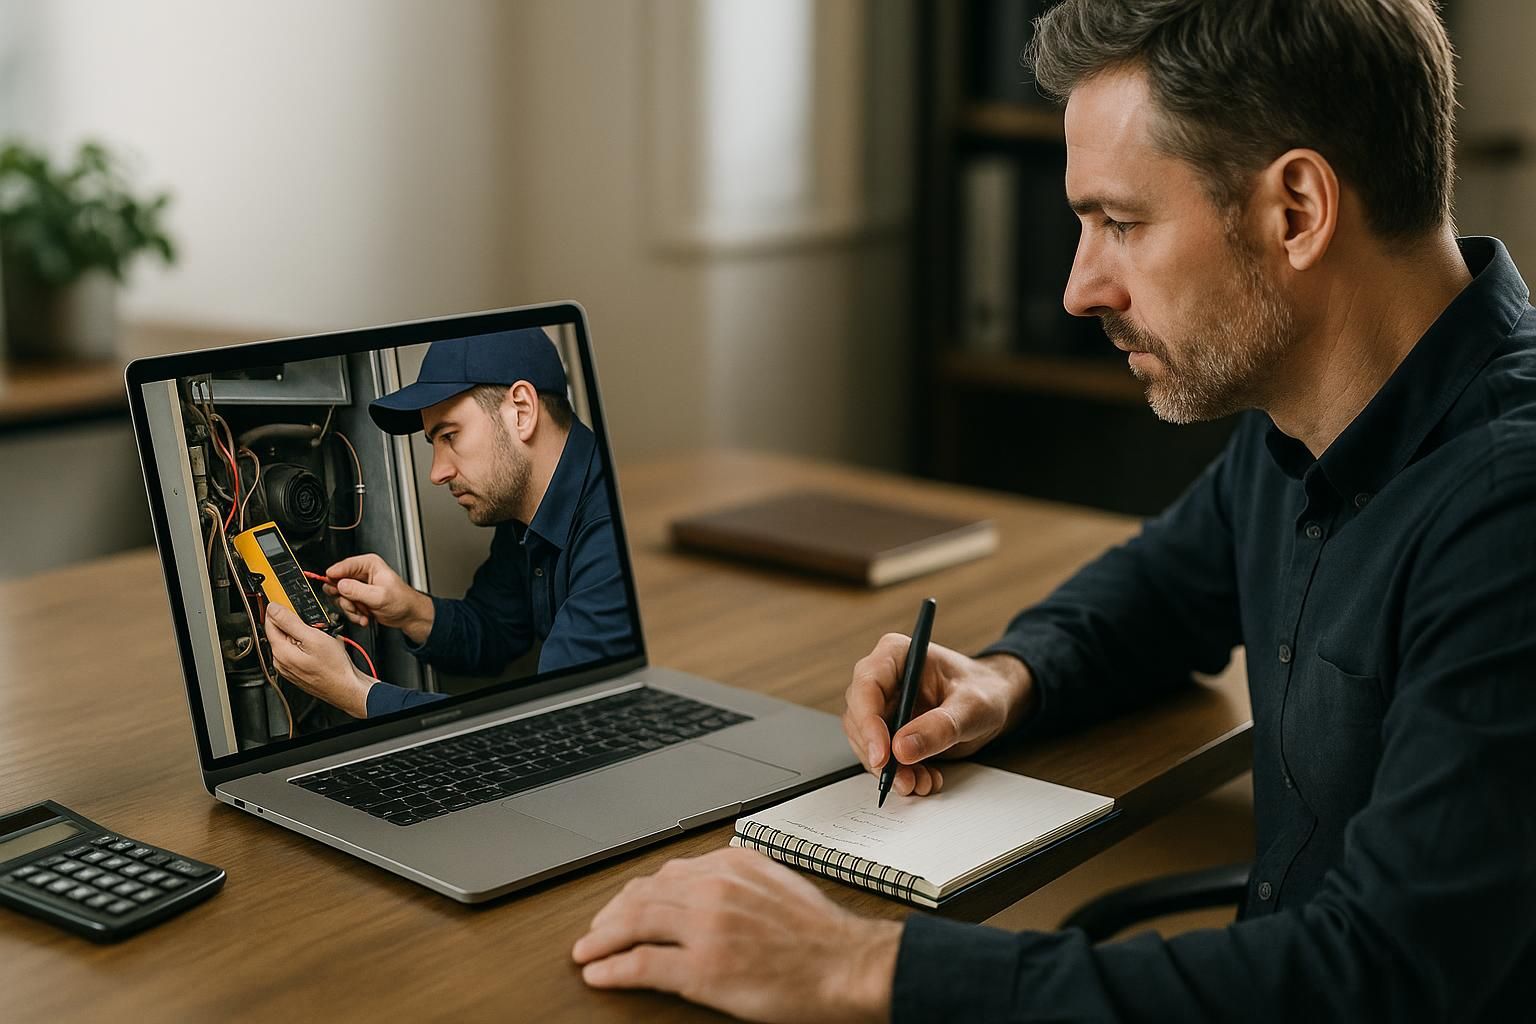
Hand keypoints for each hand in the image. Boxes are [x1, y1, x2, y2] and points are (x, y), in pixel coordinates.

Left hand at [264, 603, 373, 717]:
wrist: (346, 688)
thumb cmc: (335, 668)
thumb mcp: (314, 638)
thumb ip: (290, 622)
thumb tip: (273, 608)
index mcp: (281, 651)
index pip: (269, 622)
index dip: (278, 608)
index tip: (286, 600)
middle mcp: (281, 661)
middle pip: (279, 631)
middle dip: (293, 621)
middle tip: (312, 621)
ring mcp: (288, 667)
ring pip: (289, 640)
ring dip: (301, 633)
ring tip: (319, 635)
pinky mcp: (297, 670)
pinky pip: (296, 650)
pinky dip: (305, 644)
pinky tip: (319, 646)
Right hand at [323, 553, 433, 643]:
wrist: (407, 615)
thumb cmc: (401, 601)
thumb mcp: (379, 596)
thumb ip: (357, 591)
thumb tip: (340, 585)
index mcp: (369, 564)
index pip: (344, 566)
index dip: (334, 576)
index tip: (331, 585)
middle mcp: (361, 573)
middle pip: (338, 582)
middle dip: (344, 598)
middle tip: (353, 604)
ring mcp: (358, 587)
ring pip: (340, 597)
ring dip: (350, 609)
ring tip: (363, 612)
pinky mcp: (357, 599)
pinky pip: (346, 606)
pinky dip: (354, 614)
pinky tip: (364, 617)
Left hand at [572, 847, 900, 1023]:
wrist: (849, 965)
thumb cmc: (820, 935)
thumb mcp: (775, 884)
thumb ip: (737, 880)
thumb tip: (706, 886)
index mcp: (731, 865)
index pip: (666, 873)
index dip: (635, 893)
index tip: (622, 906)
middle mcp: (713, 888)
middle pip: (642, 897)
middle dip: (609, 916)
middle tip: (593, 933)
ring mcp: (706, 928)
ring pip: (634, 924)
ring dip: (601, 940)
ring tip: (585, 953)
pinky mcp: (703, 968)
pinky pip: (642, 963)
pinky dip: (613, 968)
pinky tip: (599, 974)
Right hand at [842, 636, 1035, 797]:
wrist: (995, 702)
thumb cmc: (986, 690)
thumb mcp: (972, 707)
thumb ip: (940, 726)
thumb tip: (902, 749)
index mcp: (897, 655)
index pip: (867, 686)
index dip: (868, 722)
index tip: (883, 755)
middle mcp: (884, 678)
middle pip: (859, 718)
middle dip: (880, 754)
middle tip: (903, 779)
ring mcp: (885, 705)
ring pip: (867, 742)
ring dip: (890, 770)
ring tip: (921, 782)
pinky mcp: (889, 730)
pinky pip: (882, 756)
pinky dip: (899, 774)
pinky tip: (924, 778)